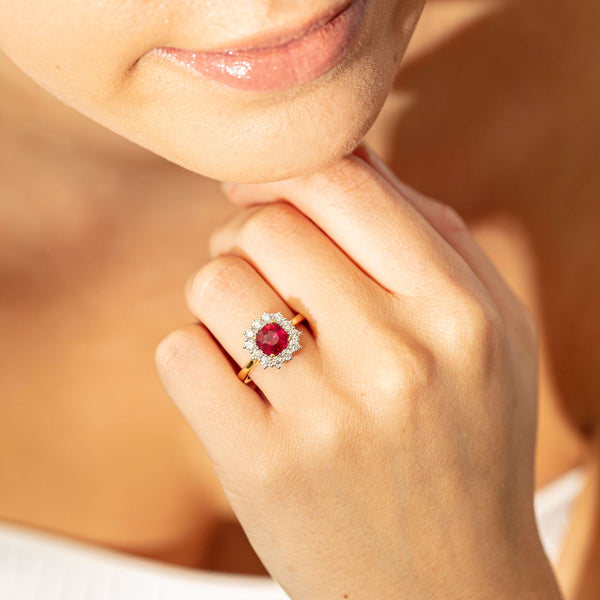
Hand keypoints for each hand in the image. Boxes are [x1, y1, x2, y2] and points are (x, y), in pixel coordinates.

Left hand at [155, 146, 561, 598]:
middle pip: (266, 226)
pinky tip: (234, 387)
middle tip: (260, 272)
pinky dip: (195, 357)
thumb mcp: (490, 334)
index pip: (345, 184)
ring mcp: (327, 417)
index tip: (257, 188)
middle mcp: (398, 358)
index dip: (284, 171)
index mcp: (459, 312)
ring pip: (215, 284)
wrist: (449, 587)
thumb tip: (347, 160)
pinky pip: (181, 355)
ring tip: (252, 333)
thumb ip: (432, 235)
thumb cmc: (467, 444)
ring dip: (219, 296)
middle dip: (246, 237)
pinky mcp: (263, 469)